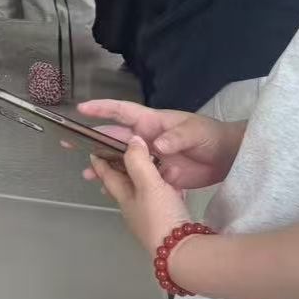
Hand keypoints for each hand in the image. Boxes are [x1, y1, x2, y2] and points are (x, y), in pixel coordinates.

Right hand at [74, 99, 237, 190]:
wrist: (228, 158)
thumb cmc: (211, 137)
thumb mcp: (195, 133)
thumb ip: (176, 138)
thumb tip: (157, 145)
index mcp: (152, 123)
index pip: (123, 112)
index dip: (103, 109)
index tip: (82, 109)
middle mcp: (146, 139)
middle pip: (115, 137)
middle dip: (92, 140)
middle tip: (69, 143)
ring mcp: (151, 158)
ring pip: (121, 160)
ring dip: (103, 165)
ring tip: (85, 174)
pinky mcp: (157, 175)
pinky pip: (134, 178)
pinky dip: (120, 182)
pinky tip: (107, 190)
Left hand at [91, 136, 192, 256]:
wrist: (183, 250)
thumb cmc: (159, 215)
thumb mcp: (148, 184)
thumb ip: (138, 161)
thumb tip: (132, 140)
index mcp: (124, 197)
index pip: (108, 175)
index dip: (100, 161)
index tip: (93, 149)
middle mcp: (134, 207)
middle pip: (126, 182)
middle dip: (125, 166)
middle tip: (128, 152)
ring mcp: (150, 216)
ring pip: (146, 189)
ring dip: (150, 175)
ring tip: (158, 163)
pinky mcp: (168, 222)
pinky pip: (164, 198)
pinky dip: (167, 186)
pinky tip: (176, 182)